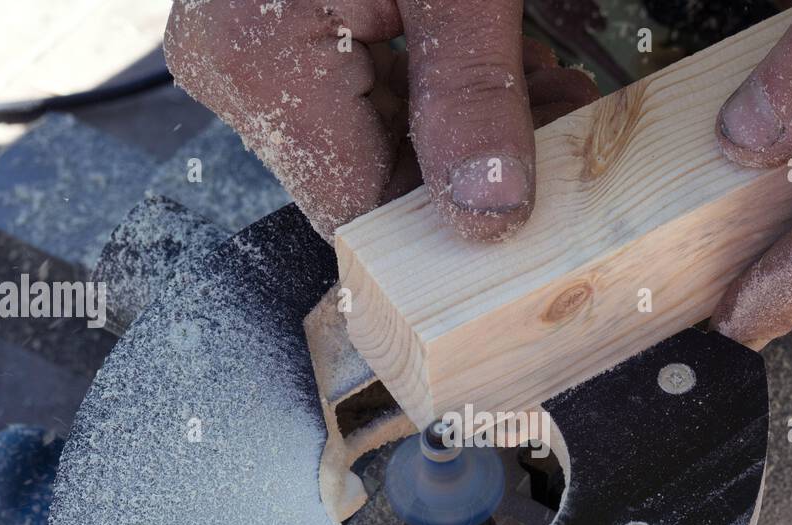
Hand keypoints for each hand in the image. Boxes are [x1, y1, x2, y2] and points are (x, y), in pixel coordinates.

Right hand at [164, 0, 597, 241]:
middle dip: (468, 172)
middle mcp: (233, 65)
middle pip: (365, 175)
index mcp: (256, 59)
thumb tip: (487, 213)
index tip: (529, 220)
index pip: (353, 210)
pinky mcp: (278, 25)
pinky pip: (363, 89)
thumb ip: (473, 94)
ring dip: (463, 133)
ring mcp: (249, 46)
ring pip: (371, 138)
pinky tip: (503, 74)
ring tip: (547, 102)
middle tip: (558, 146)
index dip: (443, 231)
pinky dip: (436, 91)